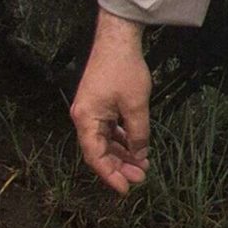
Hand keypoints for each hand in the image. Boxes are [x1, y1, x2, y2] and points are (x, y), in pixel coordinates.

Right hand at [69, 11, 151, 193]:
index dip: (110, 175)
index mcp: (86, 119)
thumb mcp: (136, 105)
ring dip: (123, 154)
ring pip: (105, 141)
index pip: (95, 156)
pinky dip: (122, 140)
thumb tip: (140, 155)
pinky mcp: (100, 104)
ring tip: (143, 167)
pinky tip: (137, 148)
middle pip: (99, 151)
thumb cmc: (124, 70)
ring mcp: (91, 111)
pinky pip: (109, 129)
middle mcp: (84, 118)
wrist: (117, 38)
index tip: (126, 189)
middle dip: (120, 166)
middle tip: (141, 178)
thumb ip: (138, 133)